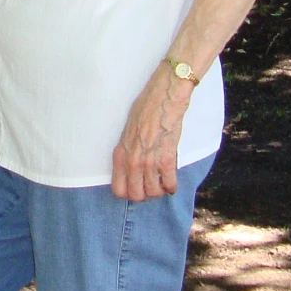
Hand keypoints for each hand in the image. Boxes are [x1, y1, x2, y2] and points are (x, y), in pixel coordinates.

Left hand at [111, 65, 190, 200]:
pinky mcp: (167, 158)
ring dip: (160, 190)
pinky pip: (169, 183)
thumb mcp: (128, 129)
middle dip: (145, 194)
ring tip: (163, 184)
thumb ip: (128, 148)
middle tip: (152, 187)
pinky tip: (172, 183)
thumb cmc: (147, 106)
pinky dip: (172, 186)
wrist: (165, 95)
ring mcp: (149, 160)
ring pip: (153, 192)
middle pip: (136, 195)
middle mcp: (132, 160)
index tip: (137, 188)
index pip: (118, 188)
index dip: (128, 193)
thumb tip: (131, 162)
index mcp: (121, 153)